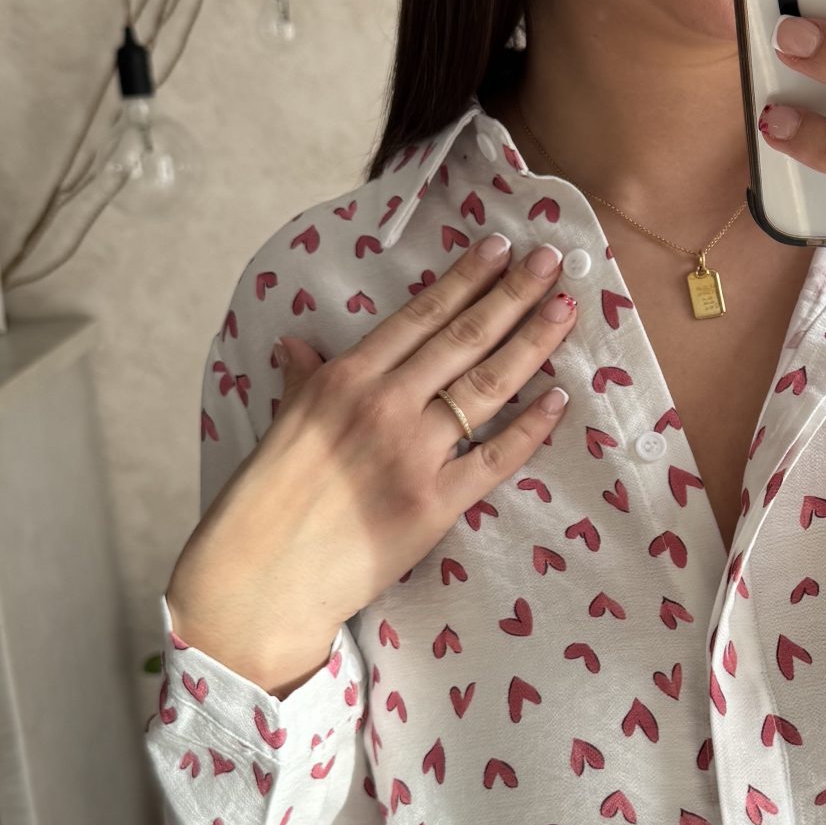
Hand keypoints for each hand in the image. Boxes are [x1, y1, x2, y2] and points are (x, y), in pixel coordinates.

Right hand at [165, 236, 580, 694]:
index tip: (498, 247)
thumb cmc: (264, 502)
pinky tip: (559, 399)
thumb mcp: (280, 424)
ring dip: (532, 343)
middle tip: (551, 260)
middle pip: (464, 338)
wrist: (260, 576)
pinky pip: (495, 457)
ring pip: (488, 386)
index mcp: (345, 379)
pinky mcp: (435, 504)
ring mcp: (414, 454)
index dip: (464, 278)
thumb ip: (303, 382)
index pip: (419, 316)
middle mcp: (385, 405)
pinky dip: (531, 428)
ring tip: (565, 309)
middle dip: (513, 294)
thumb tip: (299, 344)